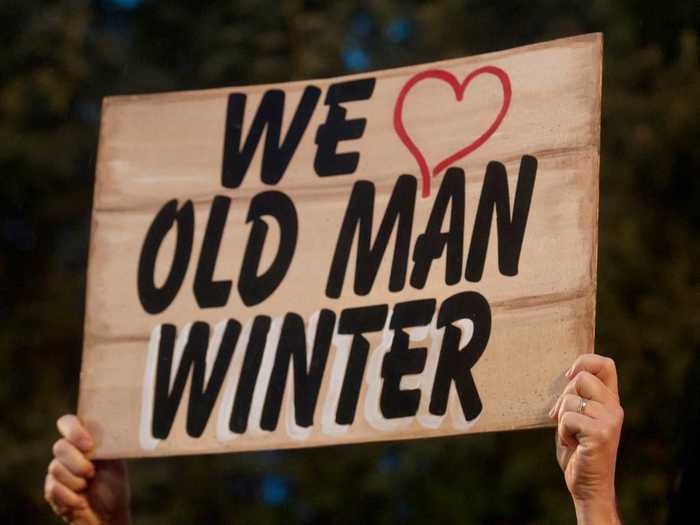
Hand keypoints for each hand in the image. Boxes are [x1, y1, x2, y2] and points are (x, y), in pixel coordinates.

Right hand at [45, 415, 130, 524]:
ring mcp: (58, 470)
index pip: (68, 422)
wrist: (108, 513)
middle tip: (92, 473)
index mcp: (83, 440)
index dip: (73, 430)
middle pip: (60, 447)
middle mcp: (68, 452)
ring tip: (87, 487)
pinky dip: (70, 498)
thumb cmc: (113, 484)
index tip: (88, 445)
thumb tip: (114, 427)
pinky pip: (53, 488)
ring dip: (76, 482)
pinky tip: (81, 503)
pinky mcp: (51, 489)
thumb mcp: (116, 460)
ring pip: (55, 468)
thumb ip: (108, 443)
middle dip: (78, 463)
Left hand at [549, 354, 623, 524]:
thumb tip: (565, 375)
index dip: (584, 362)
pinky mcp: (600, 434)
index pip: (606, 365)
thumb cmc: (578, 451)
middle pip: (582, 378)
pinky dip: (562, 432)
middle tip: (563, 418)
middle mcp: (614, 408)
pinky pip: (567, 419)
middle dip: (563, 396)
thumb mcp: (577, 419)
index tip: (569, 376)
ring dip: (561, 420)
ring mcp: (609, 421)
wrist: (588, 486)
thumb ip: (577, 398)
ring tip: (571, 436)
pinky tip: (573, 445)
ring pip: (570, 400)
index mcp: (610, 401)